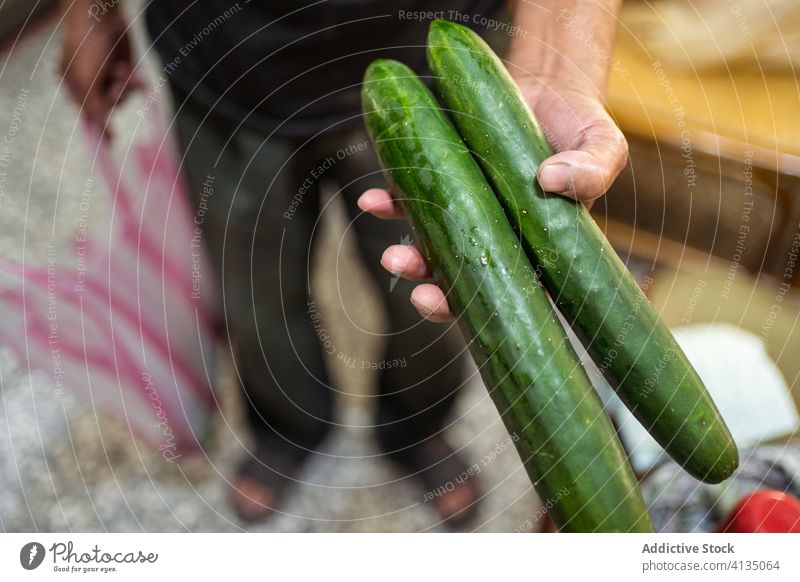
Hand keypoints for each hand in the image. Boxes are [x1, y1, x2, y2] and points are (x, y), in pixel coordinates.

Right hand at [59, 2, 139, 138]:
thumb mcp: (86, 84)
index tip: (111, 147)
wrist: (102, 19)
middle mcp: (93, 85)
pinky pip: (136, 86)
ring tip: (121, 69)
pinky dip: (135, 80)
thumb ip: (95, 111)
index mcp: (75, 89)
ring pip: (126, 97)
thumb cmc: (86, 49)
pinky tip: (131, 69)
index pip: (90, 116)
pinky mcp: (126, 70)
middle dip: (116, 96)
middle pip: (112, 107)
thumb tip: (103, 137)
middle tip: (114, 83)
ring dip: (126, 86)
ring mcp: (110, 77)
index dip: (101, 131)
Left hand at [358, 81, 626, 322]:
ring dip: (407, 258)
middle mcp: (497, 236)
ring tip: (391, 256)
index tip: (447, 304)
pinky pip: (411, 198)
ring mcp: (467, 212)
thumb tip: (550, 180)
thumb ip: (592, 168)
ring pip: (433, 248)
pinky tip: (373, 200)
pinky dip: (389, 204)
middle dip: (435, 292)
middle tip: (418, 289)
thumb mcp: (603, 144)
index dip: (477, 308)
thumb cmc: (579, 125)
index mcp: (538, 245)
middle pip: (465, 279)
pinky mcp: (444, 180)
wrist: (547, 87)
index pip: (510, 291)